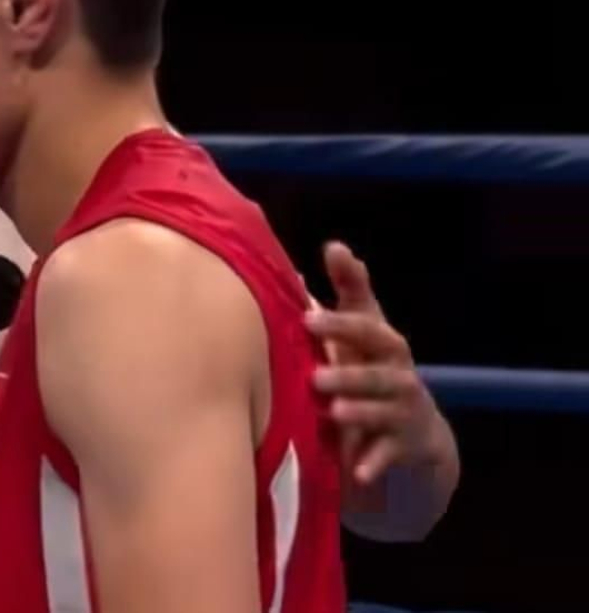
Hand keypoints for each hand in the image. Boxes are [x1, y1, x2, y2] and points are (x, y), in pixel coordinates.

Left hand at [305, 242, 446, 485]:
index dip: (341, 321)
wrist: (416, 437)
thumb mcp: (363, 333)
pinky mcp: (405, 448)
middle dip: (350, 369)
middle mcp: (398, 375)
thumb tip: (328, 250)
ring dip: (360, 410)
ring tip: (334, 411)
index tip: (307, 315)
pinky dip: (374, 463)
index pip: (367, 326)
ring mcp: (404, 412)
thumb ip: (348, 292)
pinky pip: (389, 456)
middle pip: (380, 368)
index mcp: (383, 345)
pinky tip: (356, 472)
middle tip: (316, 372)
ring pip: (384, 410)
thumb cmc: (374, 370)